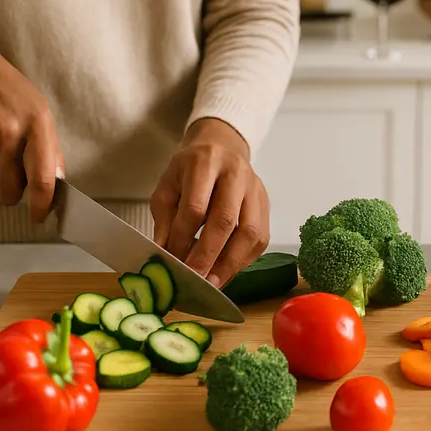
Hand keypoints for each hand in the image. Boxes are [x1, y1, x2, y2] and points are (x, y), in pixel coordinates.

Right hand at [0, 16, 62, 222]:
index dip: (42, 204)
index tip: (39, 217)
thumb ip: (50, 147)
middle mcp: (9, 134)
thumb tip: (57, 182)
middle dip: (12, 192)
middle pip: (11, 191)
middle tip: (12, 175)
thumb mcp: (38, 110)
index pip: (43, 177)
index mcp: (37, 125)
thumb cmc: (7, 91)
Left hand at [151, 118, 269, 287]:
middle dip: (208, 255)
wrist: (222, 148)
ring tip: (213, 282)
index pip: (195, 206)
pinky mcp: (266, 205)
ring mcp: (256, 189)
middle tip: (195, 279)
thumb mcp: (168, 186)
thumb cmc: (190, 170)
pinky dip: (244, 259)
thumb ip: (165, 217)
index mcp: (205, 162)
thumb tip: (165, 252)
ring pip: (251, 232)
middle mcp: (236, 174)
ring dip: (231, 263)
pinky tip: (227, 271)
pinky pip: (261, 239)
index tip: (172, 259)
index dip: (183, 237)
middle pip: (226, 220)